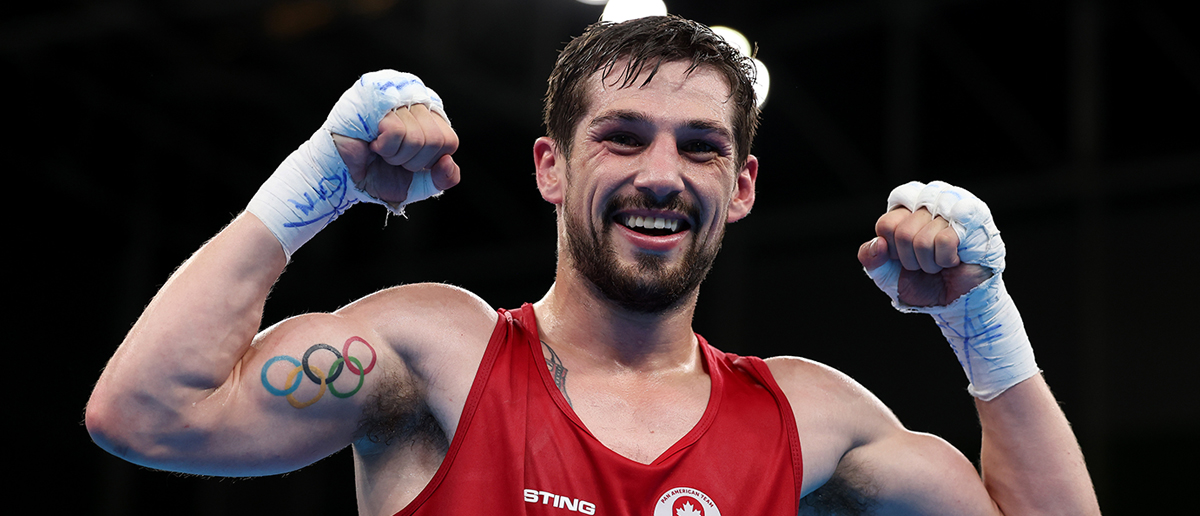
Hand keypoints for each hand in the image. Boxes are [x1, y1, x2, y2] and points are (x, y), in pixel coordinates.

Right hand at [332, 104, 460, 205]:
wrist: (342, 178)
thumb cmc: (377, 174)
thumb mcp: (419, 182)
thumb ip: (443, 178)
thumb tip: (449, 161)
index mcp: (429, 113)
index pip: (449, 141)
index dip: (428, 161)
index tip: (406, 160)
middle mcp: (414, 95)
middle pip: (436, 140)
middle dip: (412, 160)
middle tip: (389, 156)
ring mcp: (394, 90)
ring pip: (418, 137)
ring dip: (395, 155)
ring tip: (378, 148)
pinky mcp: (374, 95)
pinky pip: (397, 131)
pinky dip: (384, 147)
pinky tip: (371, 142)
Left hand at [858, 207, 991, 306]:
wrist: (956, 302)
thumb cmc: (925, 282)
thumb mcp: (887, 274)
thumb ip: (871, 258)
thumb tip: (877, 243)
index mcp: (906, 207)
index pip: (886, 224)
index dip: (893, 250)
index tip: (906, 257)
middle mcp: (928, 199)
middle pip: (902, 233)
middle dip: (912, 259)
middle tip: (927, 262)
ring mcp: (952, 205)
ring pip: (923, 239)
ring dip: (930, 262)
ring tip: (942, 262)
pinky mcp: (973, 217)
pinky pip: (945, 240)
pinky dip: (946, 259)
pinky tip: (956, 259)